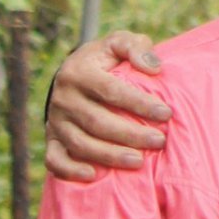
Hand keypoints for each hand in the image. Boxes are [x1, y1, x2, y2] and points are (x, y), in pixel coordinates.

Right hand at [45, 31, 170, 180]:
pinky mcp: (51, 139)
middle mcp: (63, 98)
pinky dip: (71, 171)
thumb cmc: (104, 59)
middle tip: (159, 141)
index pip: (112, 91)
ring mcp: (55, 121)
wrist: (70, 74)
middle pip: (98, 122)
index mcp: (79, 72)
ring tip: (139, 162)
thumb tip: (154, 68)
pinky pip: (55, 160)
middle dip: (130, 134)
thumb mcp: (118, 42)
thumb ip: (136, 47)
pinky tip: (93, 176)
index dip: (139, 103)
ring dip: (110, 156)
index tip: (166, 113)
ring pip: (81, 144)